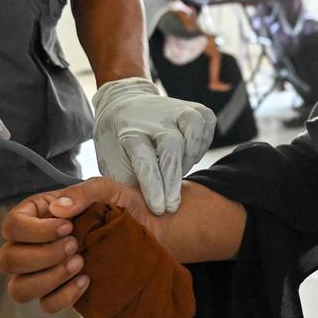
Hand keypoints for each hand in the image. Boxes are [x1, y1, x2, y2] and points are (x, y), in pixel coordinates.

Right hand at [0, 177, 155, 312]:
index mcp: (38, 214)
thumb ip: (82, 193)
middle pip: (8, 260)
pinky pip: (46, 304)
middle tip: (75, 246)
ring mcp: (43, 271)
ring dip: (48, 279)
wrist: (151, 231)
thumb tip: (59, 209)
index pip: (12, 225)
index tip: (67, 227)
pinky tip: (87, 280)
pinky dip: (64, 296)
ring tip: (80, 264)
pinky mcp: (59, 291)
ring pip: (19, 289)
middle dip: (42, 256)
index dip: (34, 231)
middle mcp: (33, 243)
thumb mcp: (107, 190)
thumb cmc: (124, 206)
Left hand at [92, 78, 215, 214]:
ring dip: (192, 154)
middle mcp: (152, 116)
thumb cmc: (116, 144)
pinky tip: (192, 155)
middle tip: (172, 205)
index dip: (152, 185)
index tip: (158, 208)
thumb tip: (139, 212)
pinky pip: (207, 119)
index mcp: (127, 130)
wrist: (121, 105)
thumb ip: (124, 183)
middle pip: (171, 144)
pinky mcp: (190, 106)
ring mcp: (173, 107)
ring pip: (194, 123)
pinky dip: (204, 141)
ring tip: (182, 172)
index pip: (143, 157)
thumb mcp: (110, 163)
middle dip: (173, 178)